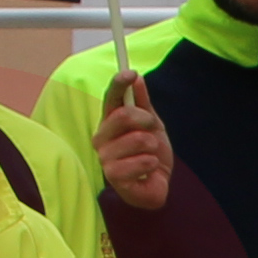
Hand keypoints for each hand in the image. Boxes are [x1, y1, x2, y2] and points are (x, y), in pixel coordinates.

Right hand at [92, 64, 171, 212]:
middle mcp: (101, 138)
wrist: (157, 184)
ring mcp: (105, 158)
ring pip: (137, 139)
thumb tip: (137, 79)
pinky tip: (149, 169)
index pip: (110, 98)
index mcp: (109, 122)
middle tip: (152, 130)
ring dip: (152, 146)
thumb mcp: (151, 124)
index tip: (131, 73)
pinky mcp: (114, 177)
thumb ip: (143, 103)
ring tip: (150, 155)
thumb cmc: (150, 153)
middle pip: (123, 116)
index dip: (118, 84)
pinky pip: (142, 161)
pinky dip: (152, 163)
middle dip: (146, 121)